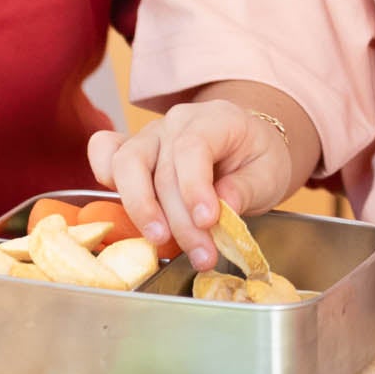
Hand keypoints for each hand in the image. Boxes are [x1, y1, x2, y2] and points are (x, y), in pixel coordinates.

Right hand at [86, 99, 296, 268]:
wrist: (248, 147)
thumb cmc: (258, 158)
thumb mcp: (270, 174)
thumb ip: (246, 189)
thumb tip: (222, 207)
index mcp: (214, 119)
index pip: (193, 147)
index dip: (195, 187)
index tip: (208, 221)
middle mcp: (176, 123)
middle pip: (162, 168)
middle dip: (179, 219)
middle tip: (201, 254)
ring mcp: (150, 135)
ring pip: (126, 163)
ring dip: (141, 208)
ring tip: (161, 241)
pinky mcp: (133, 151)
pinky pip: (105, 153)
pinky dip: (104, 176)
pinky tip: (125, 208)